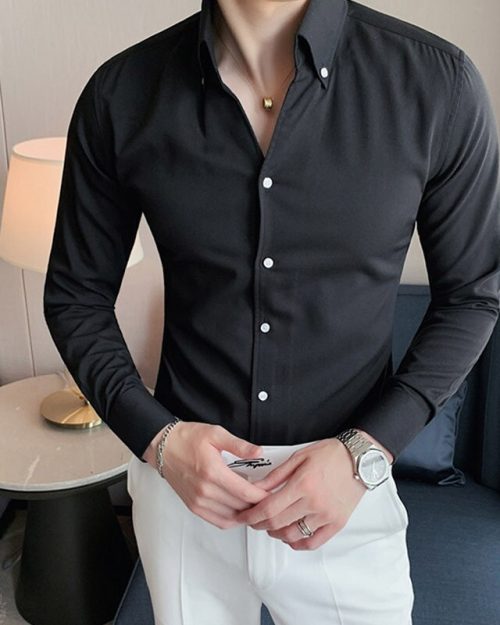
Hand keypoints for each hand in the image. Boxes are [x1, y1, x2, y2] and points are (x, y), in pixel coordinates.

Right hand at [153, 422, 269, 528]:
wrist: (163, 447)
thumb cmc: (186, 439)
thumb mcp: (216, 434)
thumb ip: (239, 445)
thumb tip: (258, 452)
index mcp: (212, 472)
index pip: (245, 492)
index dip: (262, 495)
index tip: (272, 492)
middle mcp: (205, 490)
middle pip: (240, 507)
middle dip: (258, 504)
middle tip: (269, 497)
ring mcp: (198, 501)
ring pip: (231, 517)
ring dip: (246, 513)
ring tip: (256, 504)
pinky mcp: (194, 506)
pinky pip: (218, 521)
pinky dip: (232, 519)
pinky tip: (240, 511)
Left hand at [233, 437, 367, 549]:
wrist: (360, 459)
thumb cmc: (331, 454)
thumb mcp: (299, 457)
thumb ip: (276, 475)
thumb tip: (256, 488)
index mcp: (302, 484)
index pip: (269, 508)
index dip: (252, 515)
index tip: (244, 516)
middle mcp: (314, 503)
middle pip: (277, 523)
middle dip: (259, 525)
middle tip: (253, 520)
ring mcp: (326, 516)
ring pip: (292, 536)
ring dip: (276, 534)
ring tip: (271, 526)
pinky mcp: (337, 524)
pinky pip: (313, 542)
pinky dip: (298, 544)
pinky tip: (291, 537)